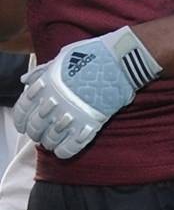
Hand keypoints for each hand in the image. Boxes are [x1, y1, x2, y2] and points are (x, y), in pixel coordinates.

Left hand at [18, 27, 161, 159]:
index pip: (24, 107)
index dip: (21, 119)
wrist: (116, 62)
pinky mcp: (91, 124)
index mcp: (46, 85)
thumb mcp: (60, 58)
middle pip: (37, 125)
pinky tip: (61, 153)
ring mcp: (73, 114)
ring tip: (49, 144)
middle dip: (35, 133)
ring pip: (53, 137)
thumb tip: (26, 81)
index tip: (22, 126)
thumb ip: (42, 72)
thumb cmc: (89, 56)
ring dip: (49, 142)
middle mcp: (55, 101)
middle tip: (37, 136)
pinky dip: (66, 151)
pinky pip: (74, 144)